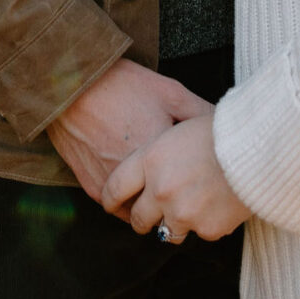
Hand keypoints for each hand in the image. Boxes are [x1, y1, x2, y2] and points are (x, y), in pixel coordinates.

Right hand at [47, 58, 211, 203]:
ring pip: (142, 214)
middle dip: (178, 204)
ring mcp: (113, 187)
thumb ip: (199, 113)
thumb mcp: (169, 91)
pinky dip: (129, 204)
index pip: (192, 189)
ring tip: (161, 193)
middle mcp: (138, 179)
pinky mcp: (93, 187)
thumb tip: (226, 126)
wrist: (73, 84)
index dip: (201, 186)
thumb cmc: (123, 84)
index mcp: (162, 156)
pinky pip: (117, 208)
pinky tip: (137, 188)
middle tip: (187, 194)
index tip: (207, 184)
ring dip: (152, 208)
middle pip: (168, 209)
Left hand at [102, 113, 250, 242]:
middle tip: (149, 214)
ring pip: (166, 232)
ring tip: (188, 208)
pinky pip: (198, 232)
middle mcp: (161, 190)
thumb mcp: (181, 124)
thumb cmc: (222, 127)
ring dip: (173, 223)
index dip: (110, 199)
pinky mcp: (206, 229)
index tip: (112, 204)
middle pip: (138, 218)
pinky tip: (217, 203)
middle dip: (142, 218)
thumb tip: (149, 162)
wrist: (260, 146)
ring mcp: (183, 212)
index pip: (115, 188)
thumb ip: (158, 149)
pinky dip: (205, 222)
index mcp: (151, 159)